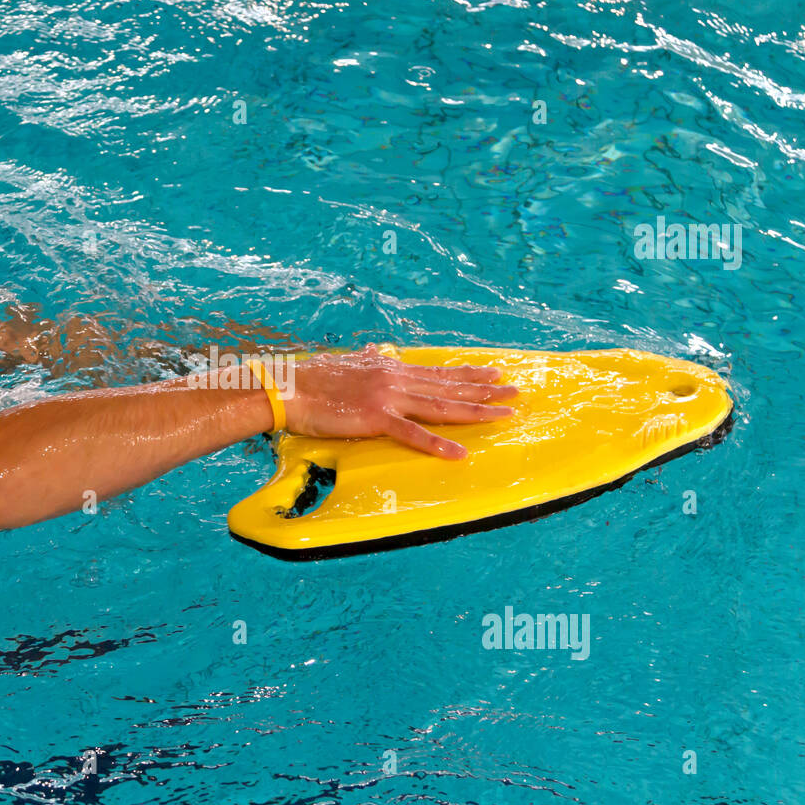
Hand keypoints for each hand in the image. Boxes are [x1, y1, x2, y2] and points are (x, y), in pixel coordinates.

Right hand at [282, 345, 516, 457]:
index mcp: (391, 370)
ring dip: (476, 411)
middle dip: (485, 390)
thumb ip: (365, 359)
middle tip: (515, 391)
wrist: (289, 387)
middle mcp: (397, 380)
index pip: (438, 373)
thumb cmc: (312, 378)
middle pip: (449, 387)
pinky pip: (413, 434)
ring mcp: (389, 398)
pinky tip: (460, 453)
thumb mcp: (345, 363)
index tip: (493, 371)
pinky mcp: (376, 419)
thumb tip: (375, 351)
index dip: (468, 373)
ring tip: (505, 414)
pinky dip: (438, 444)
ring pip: (442, 407)